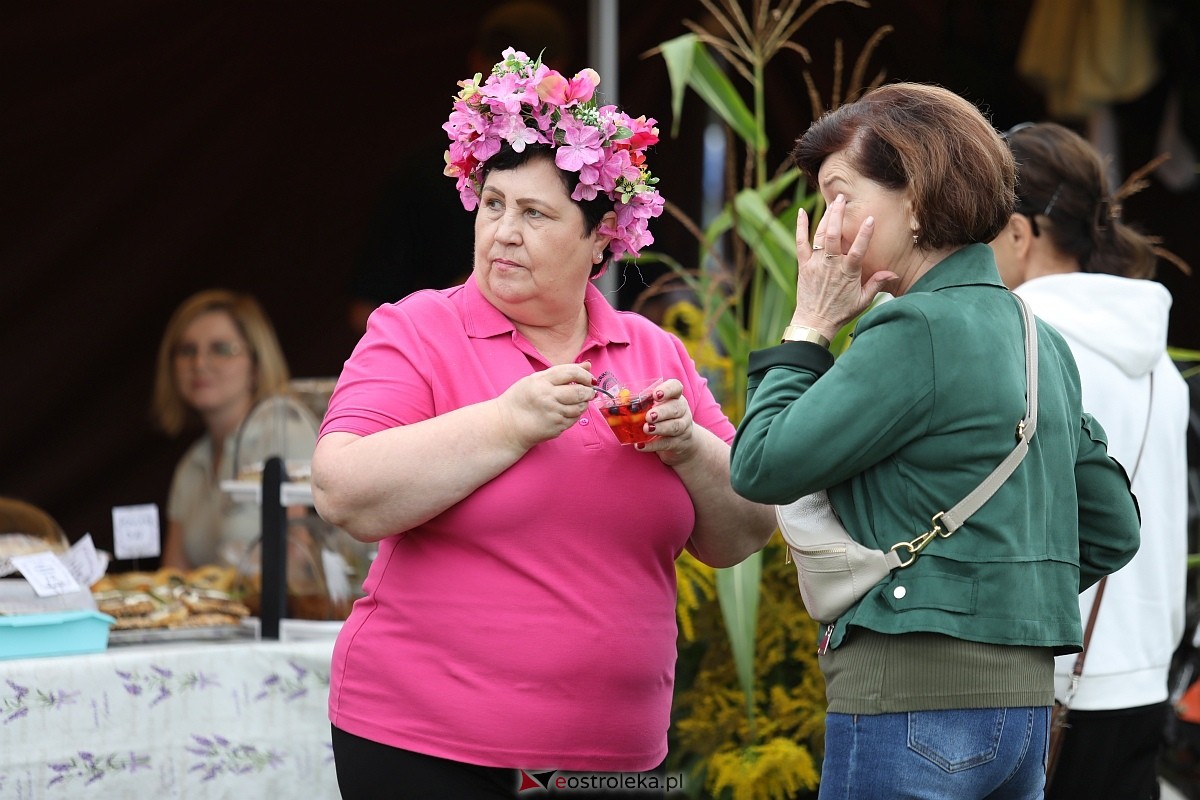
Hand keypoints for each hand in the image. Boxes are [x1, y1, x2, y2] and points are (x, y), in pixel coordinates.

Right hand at [495, 361, 599, 448]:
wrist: (507, 424)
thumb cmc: (521, 399)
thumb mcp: (535, 379)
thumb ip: (561, 372)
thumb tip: (588, 366)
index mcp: (541, 382)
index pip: (571, 373)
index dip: (584, 375)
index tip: (588, 378)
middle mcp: (548, 397)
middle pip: (579, 391)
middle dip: (589, 391)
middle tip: (589, 391)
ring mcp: (553, 413)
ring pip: (580, 407)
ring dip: (583, 403)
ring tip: (578, 401)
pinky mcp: (556, 427)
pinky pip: (574, 419)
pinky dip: (576, 414)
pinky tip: (568, 411)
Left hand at [629, 379, 697, 465]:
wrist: (680, 441)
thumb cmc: (662, 419)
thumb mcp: (655, 408)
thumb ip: (642, 404)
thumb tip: (620, 400)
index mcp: (674, 397)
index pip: (676, 387)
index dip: (667, 390)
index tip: (655, 395)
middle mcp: (681, 410)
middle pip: (676, 408)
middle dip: (662, 412)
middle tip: (648, 416)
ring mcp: (683, 427)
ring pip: (675, 426)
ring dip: (660, 428)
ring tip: (646, 429)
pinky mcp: (679, 443)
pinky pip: (667, 443)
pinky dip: (653, 445)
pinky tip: (641, 445)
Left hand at [791, 194, 895, 335]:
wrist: (814, 322)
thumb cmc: (841, 312)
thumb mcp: (863, 301)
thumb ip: (877, 284)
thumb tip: (894, 273)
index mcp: (848, 272)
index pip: (858, 249)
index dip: (865, 234)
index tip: (871, 218)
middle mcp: (831, 265)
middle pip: (834, 235)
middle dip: (838, 214)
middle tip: (843, 198)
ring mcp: (816, 263)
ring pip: (819, 235)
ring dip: (826, 216)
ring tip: (833, 201)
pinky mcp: (803, 265)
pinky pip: (800, 243)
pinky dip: (800, 227)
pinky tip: (803, 212)